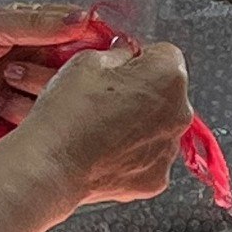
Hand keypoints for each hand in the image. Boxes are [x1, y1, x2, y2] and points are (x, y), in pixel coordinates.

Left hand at [0, 5, 96, 146]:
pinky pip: (35, 125)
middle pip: (69, 68)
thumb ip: (38, 23)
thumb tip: (82, 17)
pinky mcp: (9, 126)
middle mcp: (26, 63)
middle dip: (64, 69)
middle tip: (49, 65)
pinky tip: (2, 103)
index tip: (103, 42)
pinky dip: (25, 116)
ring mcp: (19, 95)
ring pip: (55, 97)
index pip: (70, 32)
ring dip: (36, 90)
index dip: (87, 37)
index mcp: (23, 33)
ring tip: (6, 81)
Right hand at [10, 43, 193, 205]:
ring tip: (100, 127)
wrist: (51, 166)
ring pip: (157, 127)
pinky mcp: (156, 178)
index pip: (164, 55)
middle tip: (105, 99)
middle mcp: (179, 113)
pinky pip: (148, 158)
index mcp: (169, 76)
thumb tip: (126, 53)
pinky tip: (104, 151)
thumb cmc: (68, 113)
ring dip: (137, 124)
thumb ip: (118, 52)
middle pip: (165, 93)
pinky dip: (131, 155)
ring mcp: (169, 149)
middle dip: (141, 92)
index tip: (118, 69)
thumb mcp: (87, 61)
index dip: (138, 59)